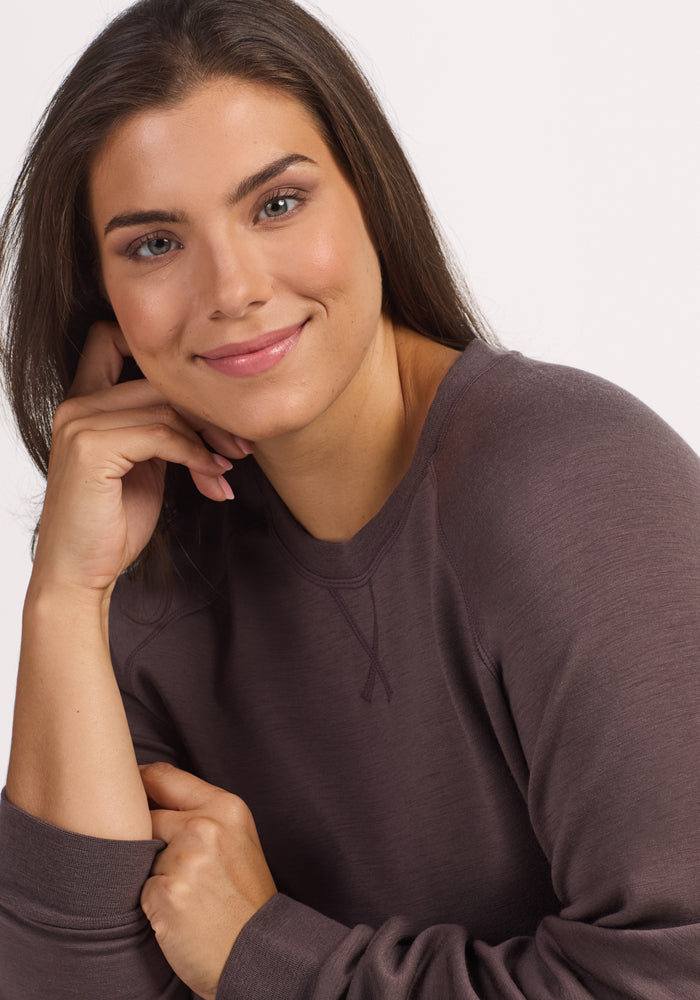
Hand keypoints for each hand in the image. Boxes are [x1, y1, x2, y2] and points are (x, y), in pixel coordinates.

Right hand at [32, 322, 250, 593]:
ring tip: (228, 467)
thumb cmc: (112, 524)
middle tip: (240, 445)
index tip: (210, 403)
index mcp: (83, 401)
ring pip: (166, 406)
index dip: (165, 361)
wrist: (80, 573)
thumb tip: (214, 414)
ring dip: (208, 438)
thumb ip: (161, 429)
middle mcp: (75, 403)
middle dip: (208, 412)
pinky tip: (212, 476)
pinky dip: (196, 455)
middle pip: (160, 380)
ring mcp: (79, 422)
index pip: (115, 339)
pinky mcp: (91, 447)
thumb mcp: (144, 464)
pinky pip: (162, 435)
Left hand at [140, 763, 276, 999]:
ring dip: (153, 875)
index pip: (163, 776)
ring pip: (141, 856)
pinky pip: (141, 890)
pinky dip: (153, 904)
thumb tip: (148, 796)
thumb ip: (201, 814)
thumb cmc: (244, 898)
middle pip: (145, 816)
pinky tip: (179, 914)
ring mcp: (186, 858)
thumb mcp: (237, 840)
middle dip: (146, 839)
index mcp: (226, 806)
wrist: (258, 952)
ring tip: (186, 895)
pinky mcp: (167, 893)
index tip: (123, 792)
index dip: (137, 783)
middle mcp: (206, 825)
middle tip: (166, 863)